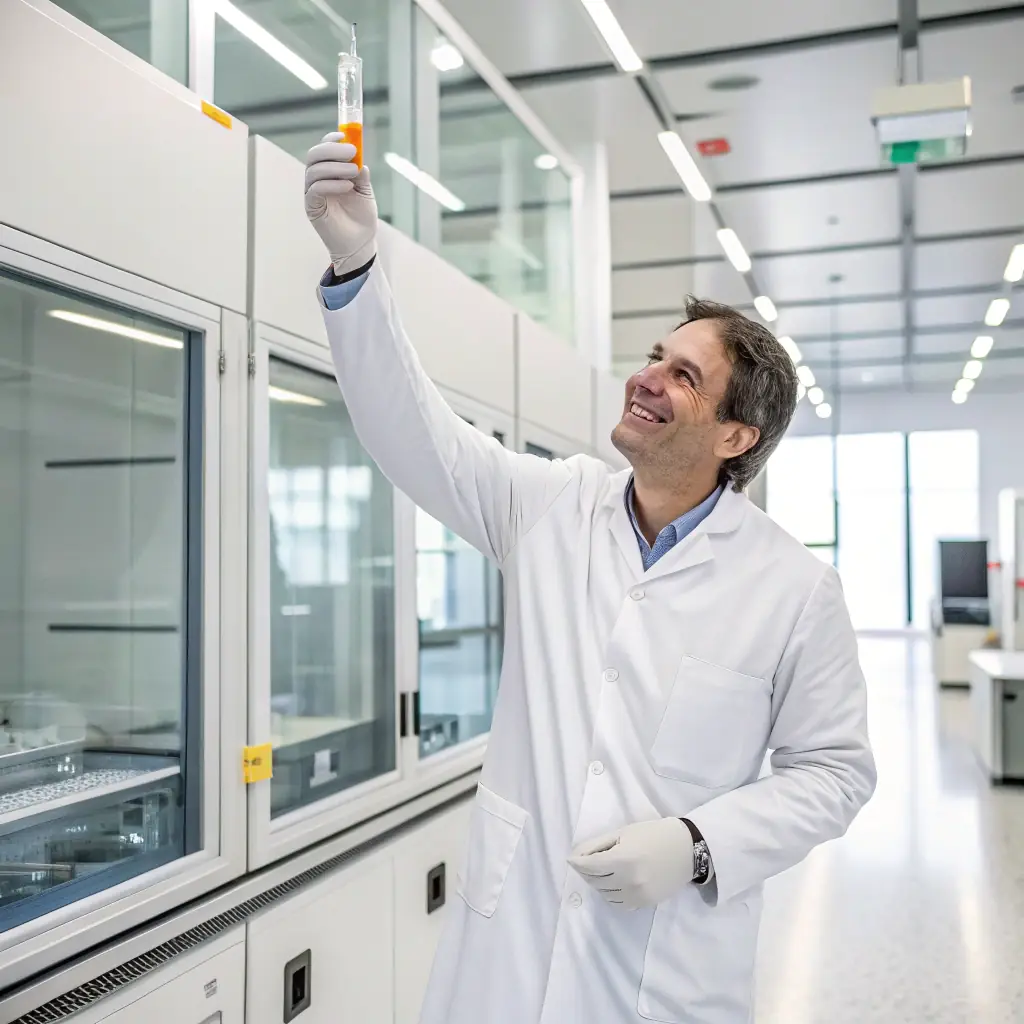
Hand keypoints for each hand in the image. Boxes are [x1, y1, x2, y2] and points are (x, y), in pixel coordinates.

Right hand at [304, 132, 377, 275]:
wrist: (360, 244)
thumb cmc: (361, 219)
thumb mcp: (365, 193)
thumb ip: (361, 176)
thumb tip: (360, 160)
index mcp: (329, 173)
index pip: (323, 150)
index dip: (331, 140)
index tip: (345, 135)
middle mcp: (317, 180)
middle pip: (314, 156)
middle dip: (332, 150)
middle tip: (351, 152)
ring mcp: (312, 194)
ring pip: (314, 171)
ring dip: (335, 167)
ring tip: (353, 172)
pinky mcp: (311, 208)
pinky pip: (315, 189)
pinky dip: (331, 184)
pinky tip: (347, 186)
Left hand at [568, 818, 693, 910]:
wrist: (686, 849)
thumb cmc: (653, 834)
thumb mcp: (623, 833)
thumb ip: (597, 845)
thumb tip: (576, 856)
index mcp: (623, 860)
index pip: (589, 867)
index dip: (577, 863)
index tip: (571, 859)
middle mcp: (629, 881)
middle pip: (595, 881)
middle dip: (587, 871)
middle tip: (586, 862)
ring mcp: (638, 895)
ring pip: (605, 894)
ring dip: (598, 883)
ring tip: (602, 871)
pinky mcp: (645, 904)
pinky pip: (618, 904)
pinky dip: (611, 894)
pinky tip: (614, 883)